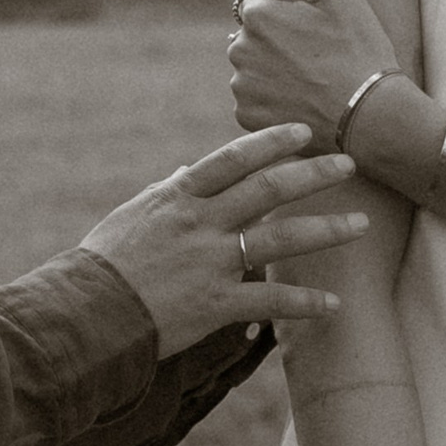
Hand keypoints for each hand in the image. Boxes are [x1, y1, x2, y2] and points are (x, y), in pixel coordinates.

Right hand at [81, 123, 365, 358]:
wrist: (85, 313)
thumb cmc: (102, 264)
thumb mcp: (132, 216)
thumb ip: (166, 192)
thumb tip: (187, 170)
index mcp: (179, 197)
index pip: (233, 159)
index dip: (271, 142)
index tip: (303, 132)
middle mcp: (201, 224)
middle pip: (269, 189)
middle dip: (314, 174)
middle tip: (349, 164)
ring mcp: (211, 262)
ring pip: (280, 238)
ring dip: (326, 230)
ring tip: (360, 224)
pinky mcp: (215, 304)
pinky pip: (270, 300)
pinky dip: (305, 302)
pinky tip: (334, 305)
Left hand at [229, 0, 399, 142]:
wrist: (371, 116)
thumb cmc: (360, 49)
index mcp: (258, 16)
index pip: (258, 7)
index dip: (288, 17)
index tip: (315, 33)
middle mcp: (240, 50)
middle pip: (252, 38)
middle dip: (275, 43)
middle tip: (317, 58)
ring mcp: (243, 87)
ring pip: (251, 69)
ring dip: (272, 72)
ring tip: (311, 81)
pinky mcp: (248, 117)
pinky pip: (253, 101)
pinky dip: (271, 101)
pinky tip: (301, 101)